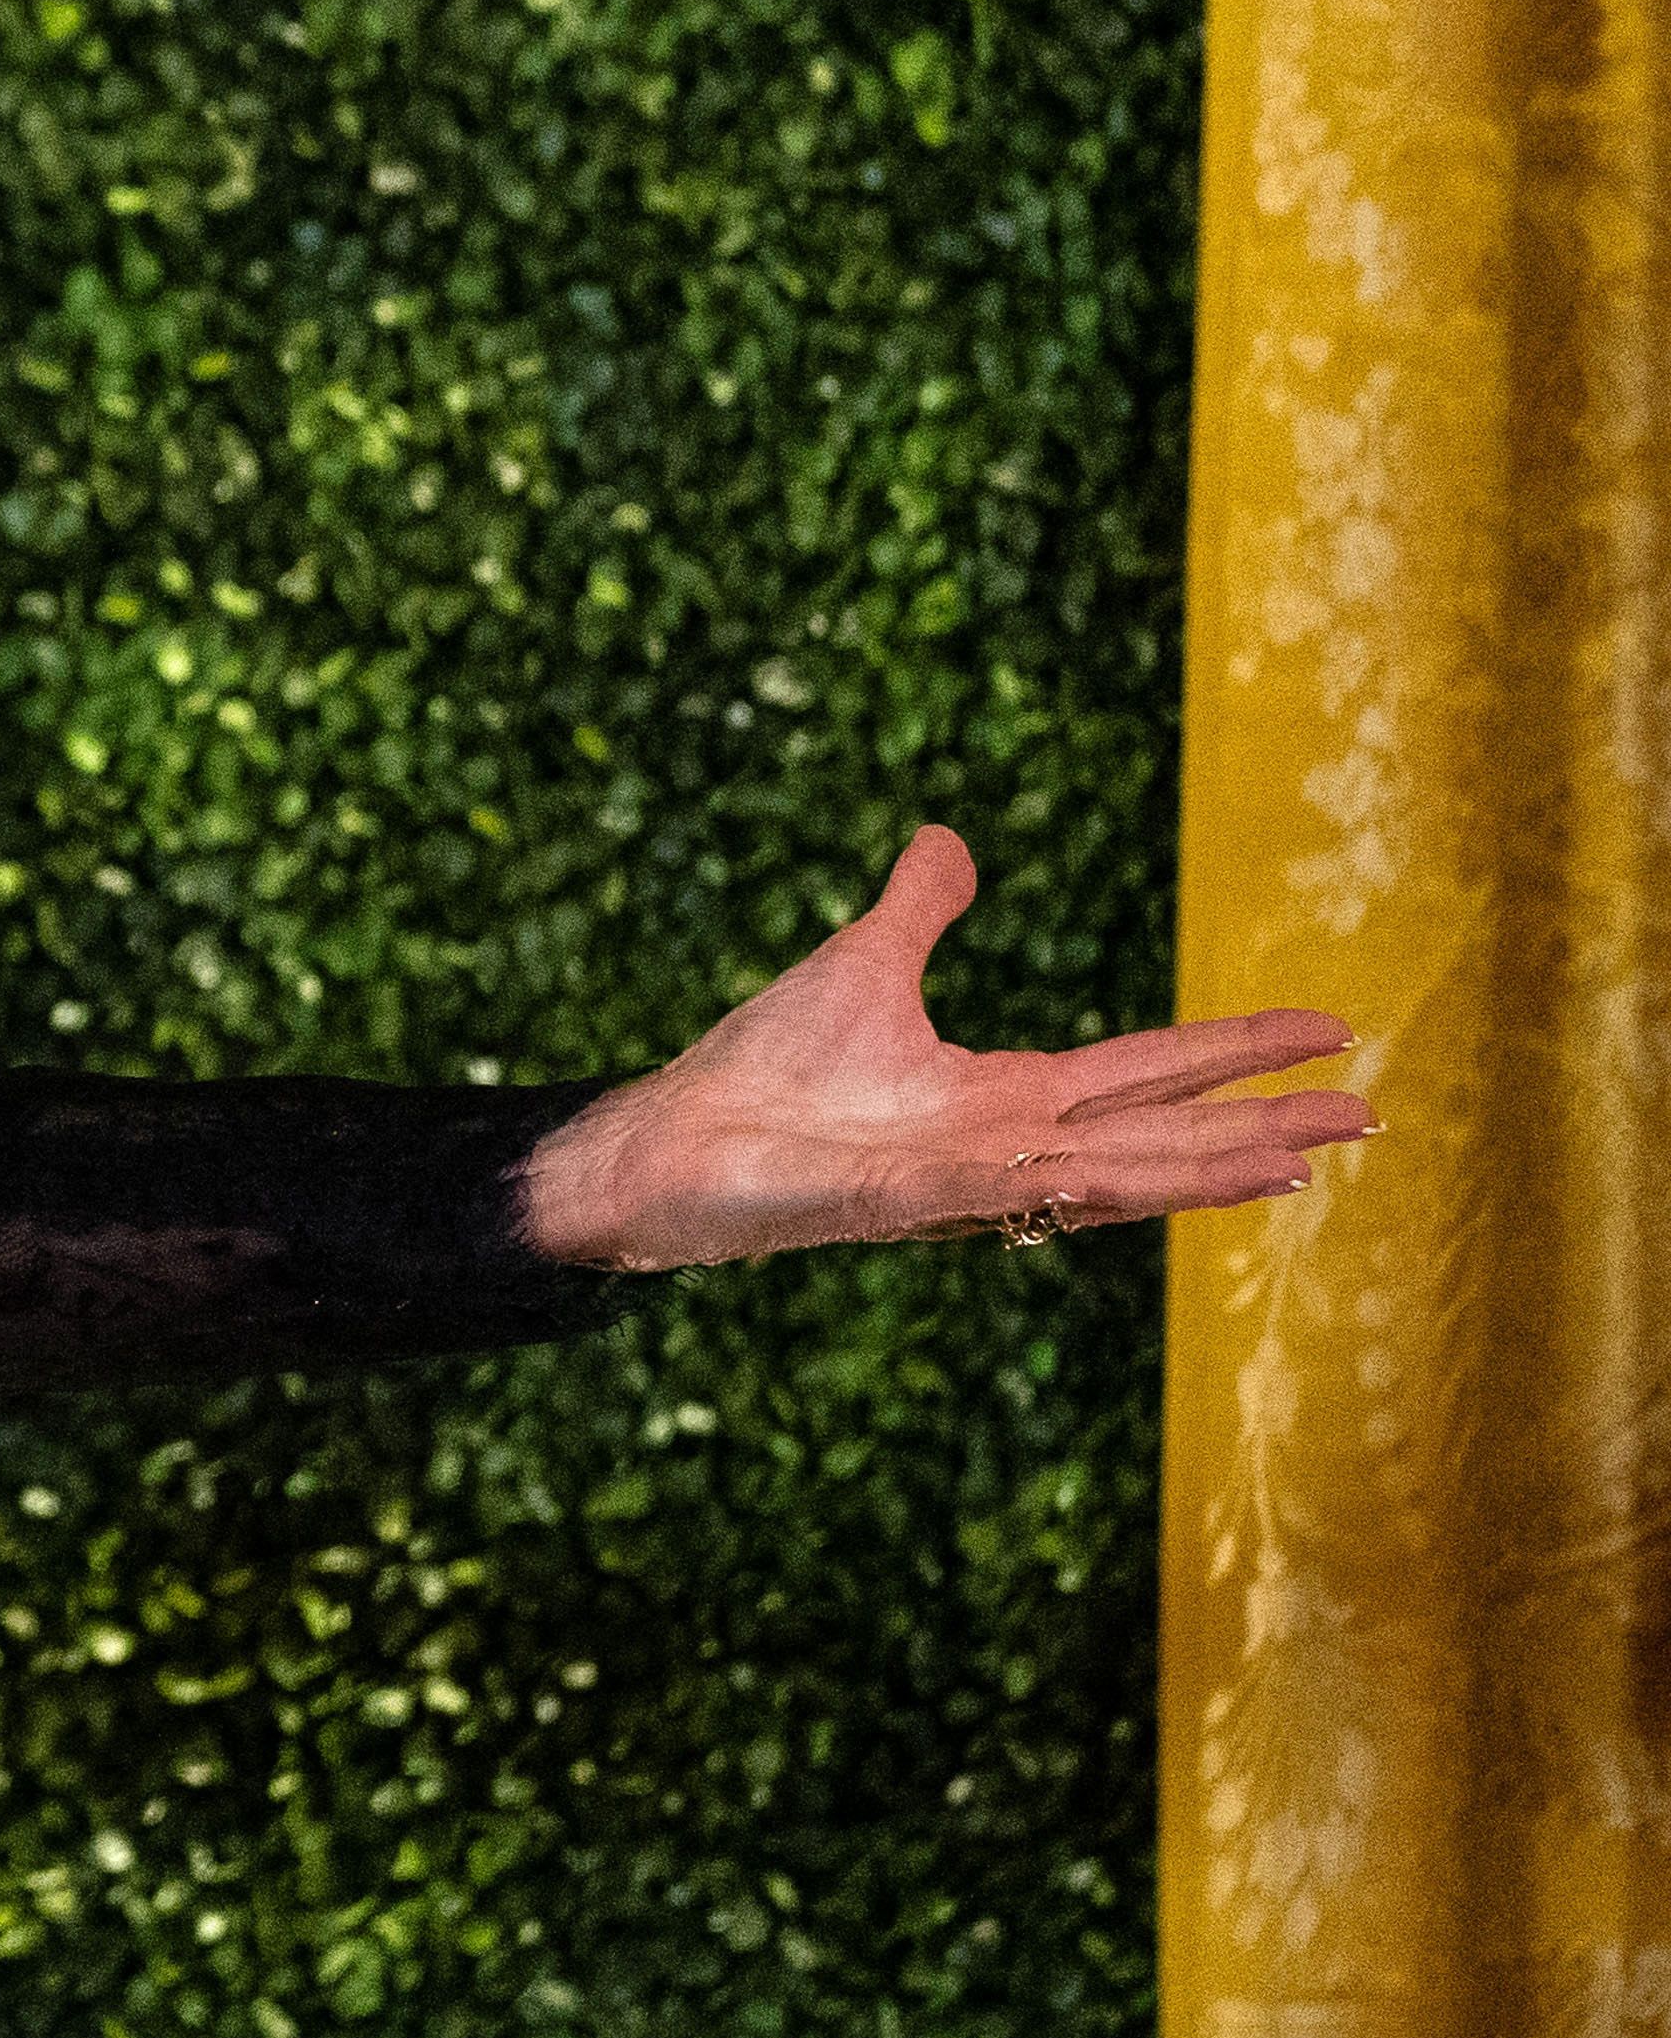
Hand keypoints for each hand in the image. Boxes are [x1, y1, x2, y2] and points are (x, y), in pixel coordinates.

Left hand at [517, 825, 1371, 1271]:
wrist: (665, 1142)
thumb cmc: (756, 1074)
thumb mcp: (860, 968)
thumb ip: (916, 910)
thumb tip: (945, 836)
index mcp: (1005, 1098)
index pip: (1147, 1072)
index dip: (1236, 1053)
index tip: (1331, 1033)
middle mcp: (1005, 1149)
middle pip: (1160, 1133)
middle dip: (1260, 1123)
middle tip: (1371, 1112)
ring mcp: (962, 1184)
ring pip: (1112, 1178)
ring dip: (1204, 1167)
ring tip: (1302, 1157)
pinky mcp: (906, 1200)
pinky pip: (1012, 1195)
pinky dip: (1082, 1186)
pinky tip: (1141, 1176)